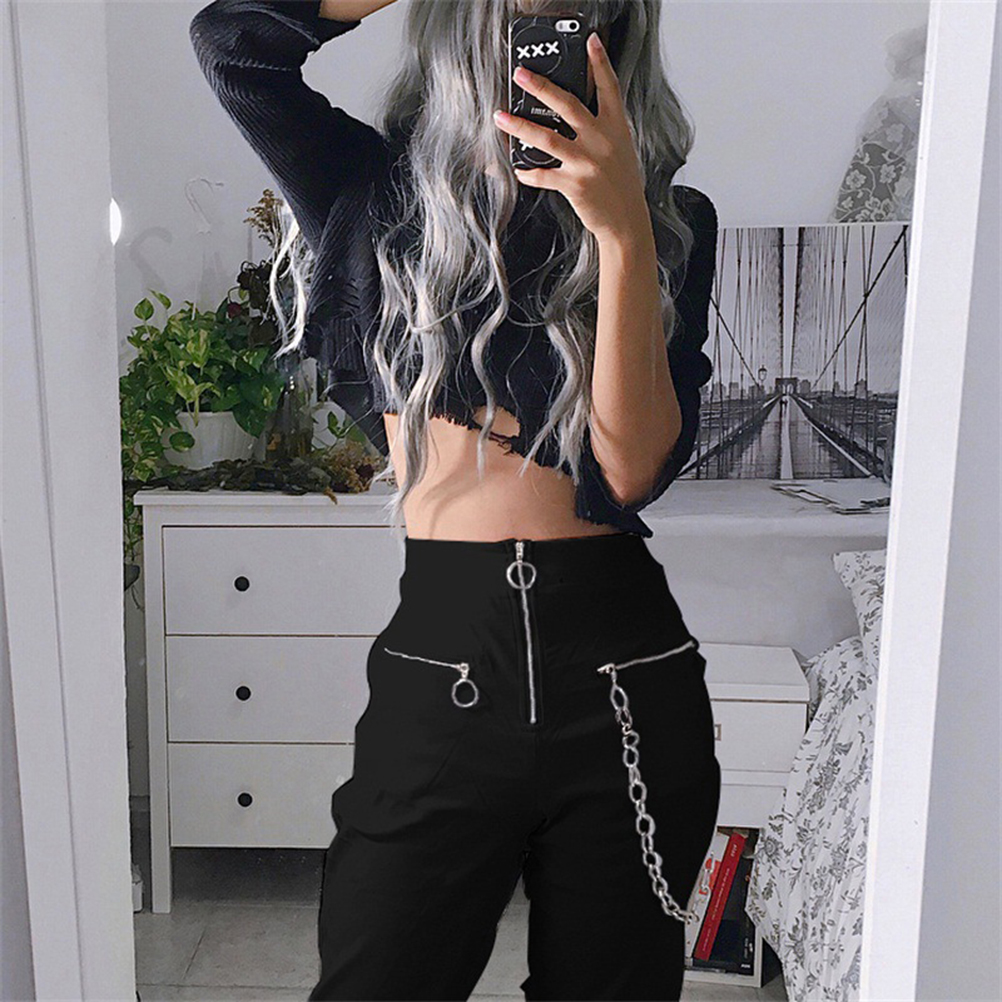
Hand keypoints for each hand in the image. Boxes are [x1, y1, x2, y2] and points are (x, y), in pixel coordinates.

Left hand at [492, 32, 651, 246]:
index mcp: (615, 128)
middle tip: (521, 75)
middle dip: (540, 87)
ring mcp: (585, 162)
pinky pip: (542, 175)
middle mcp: (600, 141)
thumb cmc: (622, 186)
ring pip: (546, 137)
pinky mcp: (573, 184)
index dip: (599, 62)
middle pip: (567, 104)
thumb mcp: (621, 149)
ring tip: (502, 117)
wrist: (627, 221)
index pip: (608, 87)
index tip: (590, 42)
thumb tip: (582, 116)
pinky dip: (527, 172)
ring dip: (520, 126)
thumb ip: (604, 130)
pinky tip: (518, 169)